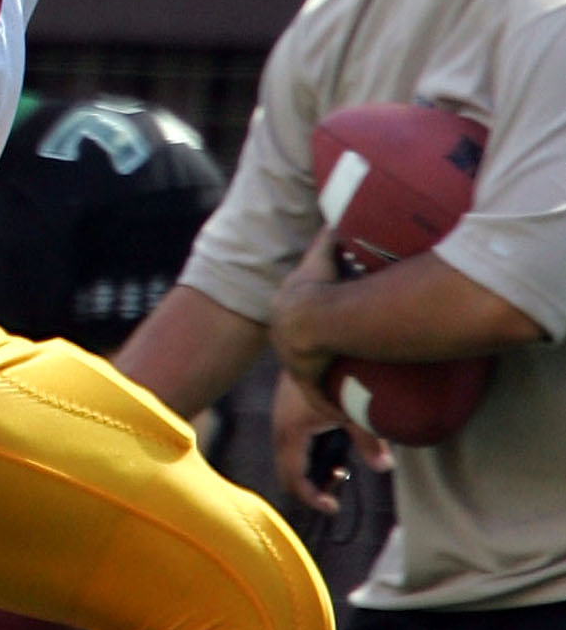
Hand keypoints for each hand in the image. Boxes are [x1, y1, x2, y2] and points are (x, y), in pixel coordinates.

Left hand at [270, 226, 346, 394]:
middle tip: (344, 350)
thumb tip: (339, 216)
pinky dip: (330, 402)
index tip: (334, 317)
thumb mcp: (323, 254)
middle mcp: (282, 330)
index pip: (301, 309)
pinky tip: (343, 412)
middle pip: (302, 341)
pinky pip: (317, 393)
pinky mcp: (301, 376)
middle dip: (319, 347)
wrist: (313, 317)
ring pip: (310, 368)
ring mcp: (289, 356)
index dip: (319, 313)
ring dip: (326, 377)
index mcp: (286, 303)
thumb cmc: (319, 283)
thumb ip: (330, 235)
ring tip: (347, 382)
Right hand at [272, 365, 386, 520]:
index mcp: (291, 435)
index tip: (333, 506)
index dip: (312, 498)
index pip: (293, 479)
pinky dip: (309, 452)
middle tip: (335, 492)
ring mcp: (281, 417)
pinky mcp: (287, 407)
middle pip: (286, 472)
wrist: (306, 337)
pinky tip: (332, 442)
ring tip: (338, 468)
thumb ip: (368, 440)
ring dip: (310, 468)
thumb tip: (385, 467)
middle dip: (310, 486)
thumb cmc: (328, 374)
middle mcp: (280, 429)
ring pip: (289, 456)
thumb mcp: (350, 409)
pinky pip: (293, 441)